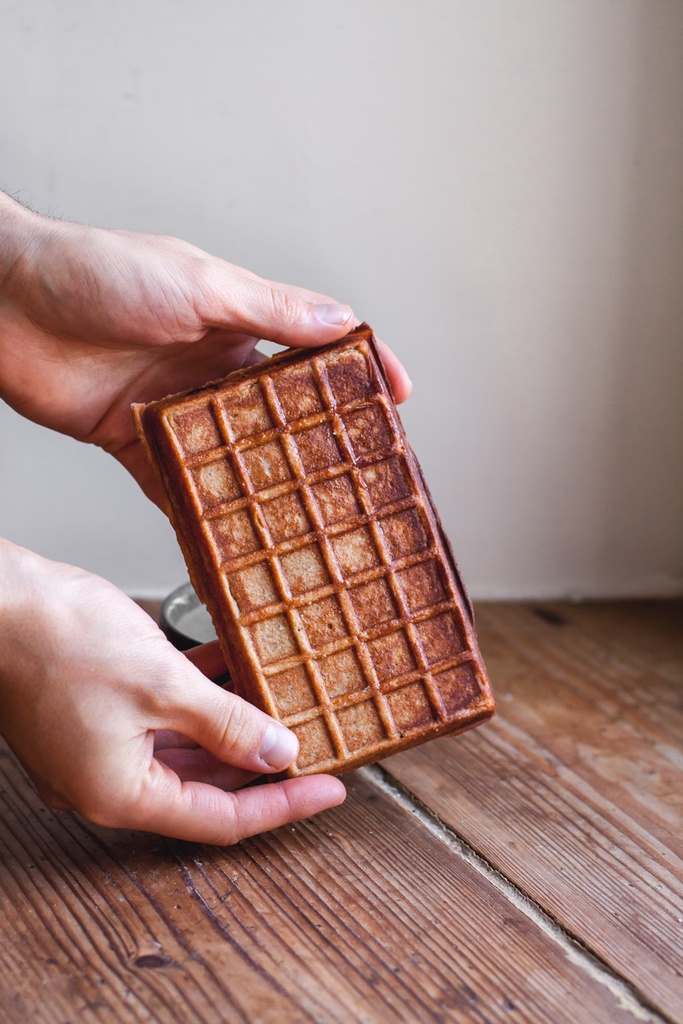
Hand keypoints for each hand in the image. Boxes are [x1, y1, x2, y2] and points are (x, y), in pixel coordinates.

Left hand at [0, 194, 410, 503]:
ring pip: (234, 456)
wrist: (4, 303)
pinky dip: (199, 511)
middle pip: (279, 412)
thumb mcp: (197, 284)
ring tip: (302, 522)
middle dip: (318, 444)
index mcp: (235, 321)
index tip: (396, 396)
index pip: (312, 345)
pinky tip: (224, 537)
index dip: (357, 369)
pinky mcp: (133, 440)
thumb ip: (268, 310)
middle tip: (356, 482)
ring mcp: (176, 407)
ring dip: (264, 486)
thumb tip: (340, 322)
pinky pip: (176, 483)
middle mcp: (211, 367)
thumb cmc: (96, 272)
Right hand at [0, 539, 344, 842]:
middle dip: (262, 765)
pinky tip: (231, 667)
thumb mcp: (162, 684)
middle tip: (315, 742)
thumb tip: (278, 752)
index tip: (331, 787)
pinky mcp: (94, 713)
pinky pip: (161, 718)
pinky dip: (199, 699)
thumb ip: (226, 724)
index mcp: (121, 793)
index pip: (223, 819)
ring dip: (233, 728)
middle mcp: (107, 781)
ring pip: (186, 751)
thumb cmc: (57, 641)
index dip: (284, 805)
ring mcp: (98, 747)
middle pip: (205, 788)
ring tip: (283, 702)